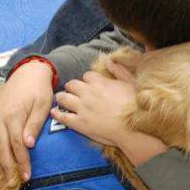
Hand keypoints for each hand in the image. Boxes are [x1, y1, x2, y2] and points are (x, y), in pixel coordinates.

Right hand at [0, 61, 53, 181]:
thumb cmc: (39, 89)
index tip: (26, 176)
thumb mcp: (43, 105)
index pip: (17, 144)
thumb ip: (34, 125)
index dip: (21, 161)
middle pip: (1, 146)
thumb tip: (28, 144)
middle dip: (6, 166)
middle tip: (11, 183)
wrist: (29, 71)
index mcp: (14, 115)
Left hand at [51, 60, 168, 166]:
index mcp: (100, 83)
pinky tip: (54, 112)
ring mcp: (82, 108)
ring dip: (62, 97)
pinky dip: (56, 113)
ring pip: (63, 97)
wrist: (132, 128)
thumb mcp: (131, 83)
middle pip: (72, 84)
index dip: (87, 80)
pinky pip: (62, 116)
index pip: (86, 75)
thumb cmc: (134, 107)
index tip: (90, 85)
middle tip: (73, 92)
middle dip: (72, 87)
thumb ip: (119, 70)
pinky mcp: (79, 123)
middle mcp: (88, 93)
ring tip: (62, 100)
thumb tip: (109, 61)